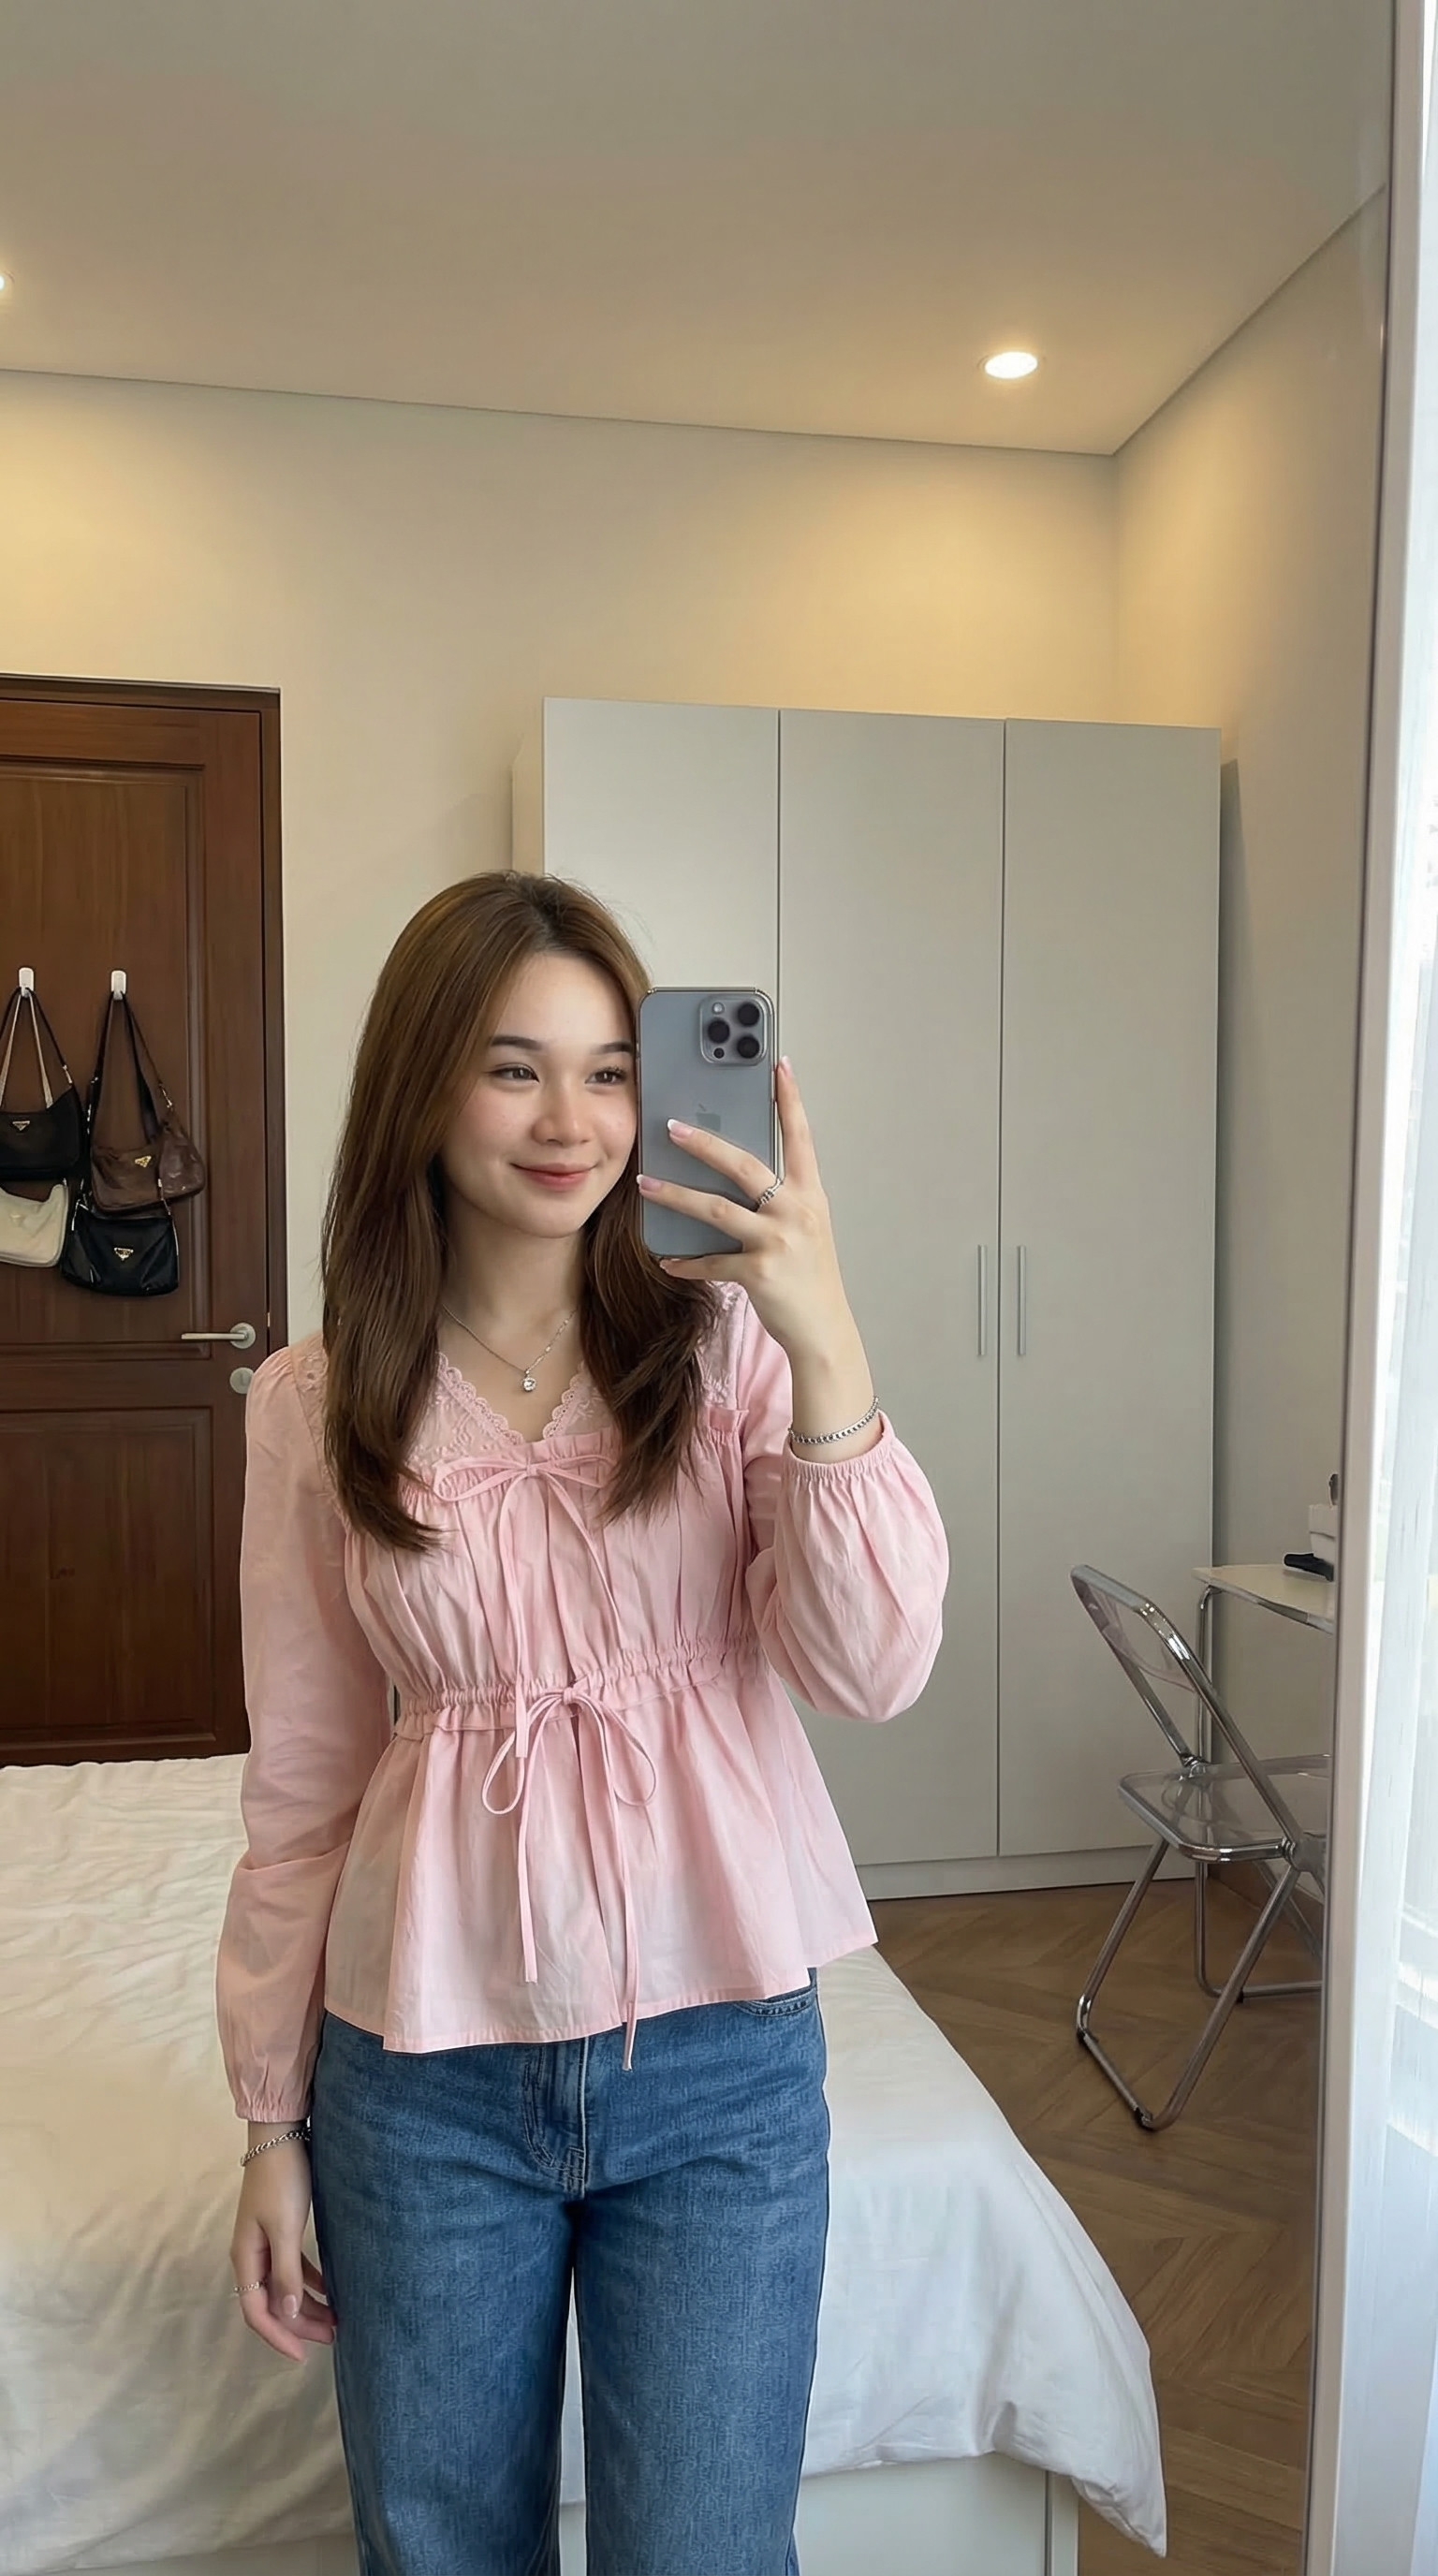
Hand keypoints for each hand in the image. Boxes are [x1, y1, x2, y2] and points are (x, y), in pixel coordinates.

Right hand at [230, 2145, 334, 2363]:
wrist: (281, 2134)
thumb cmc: (282, 2178)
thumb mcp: (285, 2227)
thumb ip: (286, 2271)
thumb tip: (287, 2313)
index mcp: (245, 2258)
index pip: (257, 2312)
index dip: (279, 2336)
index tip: (303, 2356)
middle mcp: (251, 2256)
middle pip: (273, 2303)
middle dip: (301, 2324)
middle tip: (333, 2337)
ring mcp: (265, 2243)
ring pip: (285, 2287)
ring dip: (308, 2305)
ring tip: (337, 2318)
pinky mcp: (281, 2230)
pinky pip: (293, 2268)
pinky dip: (310, 2282)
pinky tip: (330, 2290)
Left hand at [636, 1057, 852, 1362]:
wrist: (824, 1330)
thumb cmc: (810, 1276)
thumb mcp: (805, 1228)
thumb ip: (778, 1200)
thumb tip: (733, 1174)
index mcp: (810, 1196)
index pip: (800, 1138)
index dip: (790, 1100)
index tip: (778, 1064)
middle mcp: (797, 1212)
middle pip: (745, 1166)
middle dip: (704, 1143)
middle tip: (671, 1125)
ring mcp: (778, 1242)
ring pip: (716, 1209)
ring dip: (675, 1195)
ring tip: (645, 1182)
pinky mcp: (760, 1273)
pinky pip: (711, 1261)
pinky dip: (686, 1262)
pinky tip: (666, 1260)